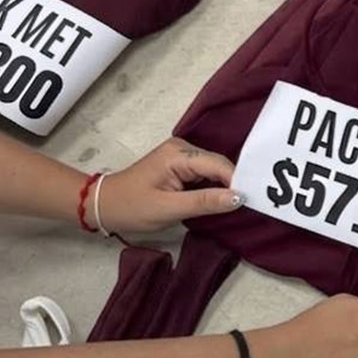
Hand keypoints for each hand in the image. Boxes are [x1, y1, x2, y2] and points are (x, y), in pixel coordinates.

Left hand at [95, 138, 241, 233]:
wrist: (104, 205)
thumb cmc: (132, 207)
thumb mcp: (169, 208)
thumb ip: (205, 202)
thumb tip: (239, 197)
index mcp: (178, 154)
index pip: (218, 165)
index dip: (237, 182)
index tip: (253, 202)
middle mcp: (182, 148)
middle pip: (219, 166)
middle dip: (233, 185)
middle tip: (249, 207)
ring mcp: (181, 156)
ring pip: (214, 171)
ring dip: (225, 188)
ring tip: (239, 206)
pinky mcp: (180, 166)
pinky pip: (206, 175)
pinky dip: (214, 188)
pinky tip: (221, 201)